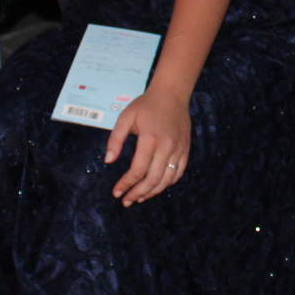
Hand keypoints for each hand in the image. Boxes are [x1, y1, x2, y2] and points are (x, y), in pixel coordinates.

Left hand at [105, 84, 190, 205]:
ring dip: (152, 192)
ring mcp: (178, 149)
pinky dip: (167, 183)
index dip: (126, 184)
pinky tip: (156, 187)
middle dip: (138, 193)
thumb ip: (115, 139)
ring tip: (139, 198)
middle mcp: (166, 146)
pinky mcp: (185, 149)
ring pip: (167, 179)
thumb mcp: (125, 117)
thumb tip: (108, 161)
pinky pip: (178, 173)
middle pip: (153, 179)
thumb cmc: (146, 105)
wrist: (172, 94)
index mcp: (150, 139)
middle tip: (126, 201)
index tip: (116, 192)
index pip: (137, 170)